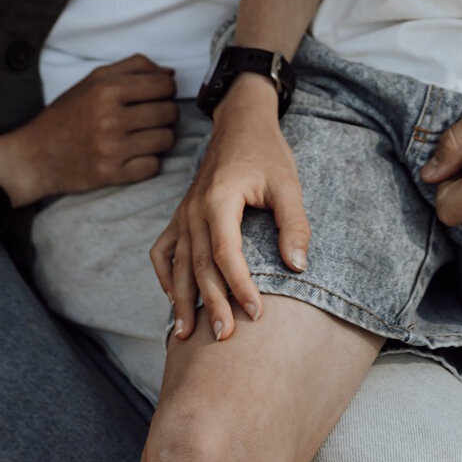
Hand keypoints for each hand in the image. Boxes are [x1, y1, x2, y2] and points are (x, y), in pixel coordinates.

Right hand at [1, 55, 178, 199]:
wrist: (35, 156)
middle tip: (150, 116)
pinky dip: (149, 160)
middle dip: (166, 113)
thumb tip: (169, 74)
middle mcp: (110, 119)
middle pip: (169, 112)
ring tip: (144, 134)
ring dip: (161, 136)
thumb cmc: (66, 114)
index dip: (166, 89)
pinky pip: (154, 166)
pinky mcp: (112, 175)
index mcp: (106, 90)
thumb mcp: (93, 80)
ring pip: (167, 139)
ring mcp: (112, 149)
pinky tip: (135, 154)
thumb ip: (133, 67)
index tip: (157, 95)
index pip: (164, 86)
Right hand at [150, 75, 309, 343]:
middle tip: (223, 338)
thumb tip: (297, 266)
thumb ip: (294, 224)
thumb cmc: (267, 153)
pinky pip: (163, 250)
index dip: (240, 287)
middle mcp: (194, 209)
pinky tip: (172, 296)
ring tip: (184, 335)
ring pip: (178, 264)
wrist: (240, 123)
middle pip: (199, 266)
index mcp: (220, 199)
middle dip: (210, 304)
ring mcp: (183, 213)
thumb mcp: (288, 183)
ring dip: (181, 300)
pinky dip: (165, 274)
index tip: (257, 314)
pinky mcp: (181, 215)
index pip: (226, 254)